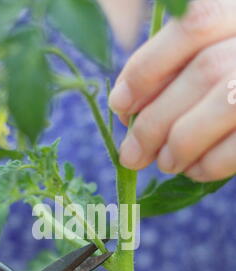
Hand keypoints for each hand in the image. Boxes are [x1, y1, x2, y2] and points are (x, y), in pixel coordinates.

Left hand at [109, 0, 235, 181]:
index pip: (194, 25)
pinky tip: (193, 170)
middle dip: (155, 121)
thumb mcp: (203, 59)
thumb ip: (170, 71)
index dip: (148, 67)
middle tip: (131, 154)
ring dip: (180, 145)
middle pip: (204, 72)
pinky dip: (209, 165)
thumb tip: (123, 106)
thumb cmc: (224, 83)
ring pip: (224, 105)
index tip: (120, 104)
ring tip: (164, 164)